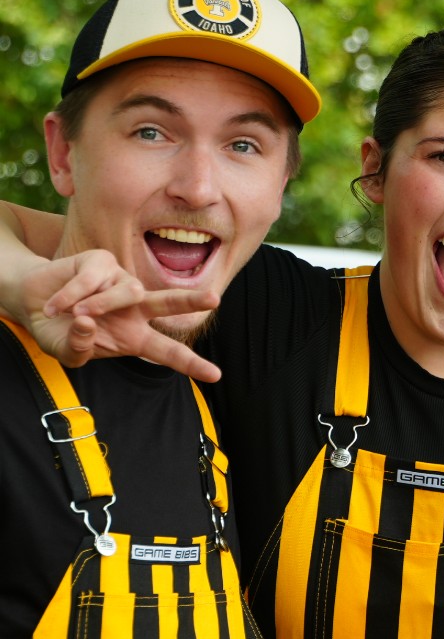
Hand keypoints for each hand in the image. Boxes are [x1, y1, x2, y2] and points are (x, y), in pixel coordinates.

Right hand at [20, 250, 221, 380]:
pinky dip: (71, 295)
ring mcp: (121, 282)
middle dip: (192, 300)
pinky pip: (94, 279)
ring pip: (129, 292)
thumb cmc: (57, 331)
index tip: (216, 375)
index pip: (168, 352)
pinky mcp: (103, 262)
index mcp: (134, 337)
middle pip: (169, 303)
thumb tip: (87, 324)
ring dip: (99, 306)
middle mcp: (135, 308)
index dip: (190, 364)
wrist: (32, 303)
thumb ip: (78, 349)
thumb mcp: (66, 352)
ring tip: (74, 315)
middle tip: (214, 299)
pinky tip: (55, 304)